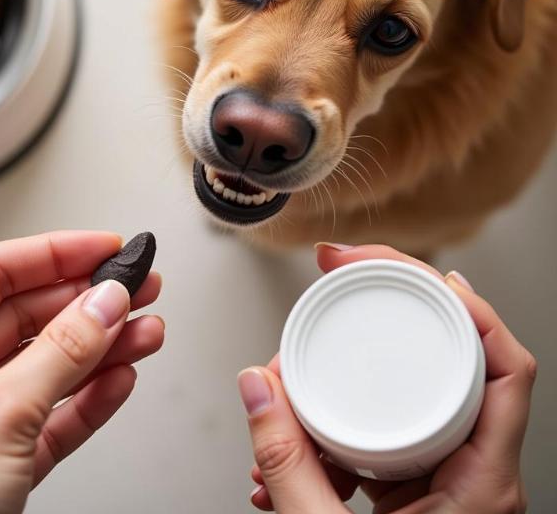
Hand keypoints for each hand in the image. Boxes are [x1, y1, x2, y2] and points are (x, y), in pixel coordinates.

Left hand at [0, 231, 163, 513]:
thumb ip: (61, 352)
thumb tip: (105, 301)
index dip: (55, 254)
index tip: (105, 248)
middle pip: (29, 315)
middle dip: (88, 302)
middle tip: (138, 287)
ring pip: (48, 363)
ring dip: (101, 347)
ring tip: (146, 329)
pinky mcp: (0, 456)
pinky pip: (54, 411)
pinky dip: (90, 395)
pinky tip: (121, 377)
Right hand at [239, 244, 534, 513]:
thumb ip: (286, 462)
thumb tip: (256, 385)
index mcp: (481, 487)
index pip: (505, 369)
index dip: (471, 306)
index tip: (423, 271)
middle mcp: (474, 476)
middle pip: (453, 361)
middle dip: (392, 313)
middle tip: (348, 273)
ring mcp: (446, 482)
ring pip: (416, 392)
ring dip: (355, 367)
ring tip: (304, 354)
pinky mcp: (415, 492)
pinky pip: (386, 430)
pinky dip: (338, 417)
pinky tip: (296, 428)